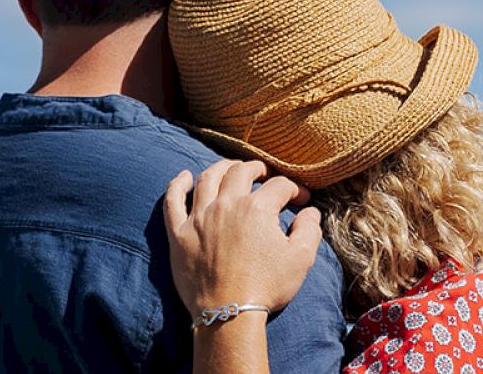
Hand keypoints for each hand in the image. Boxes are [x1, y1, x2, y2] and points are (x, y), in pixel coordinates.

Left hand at [163, 160, 324, 314]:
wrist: (229, 314)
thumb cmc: (267, 287)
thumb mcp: (301, 259)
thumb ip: (309, 229)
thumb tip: (309, 212)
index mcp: (257, 209)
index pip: (278, 186)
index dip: (294, 190)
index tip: (301, 199)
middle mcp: (226, 205)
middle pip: (240, 172)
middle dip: (256, 169)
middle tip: (263, 173)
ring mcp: (199, 218)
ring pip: (208, 179)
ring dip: (221, 168)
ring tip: (230, 168)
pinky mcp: (179, 234)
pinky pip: (173, 201)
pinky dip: (178, 185)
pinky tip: (184, 176)